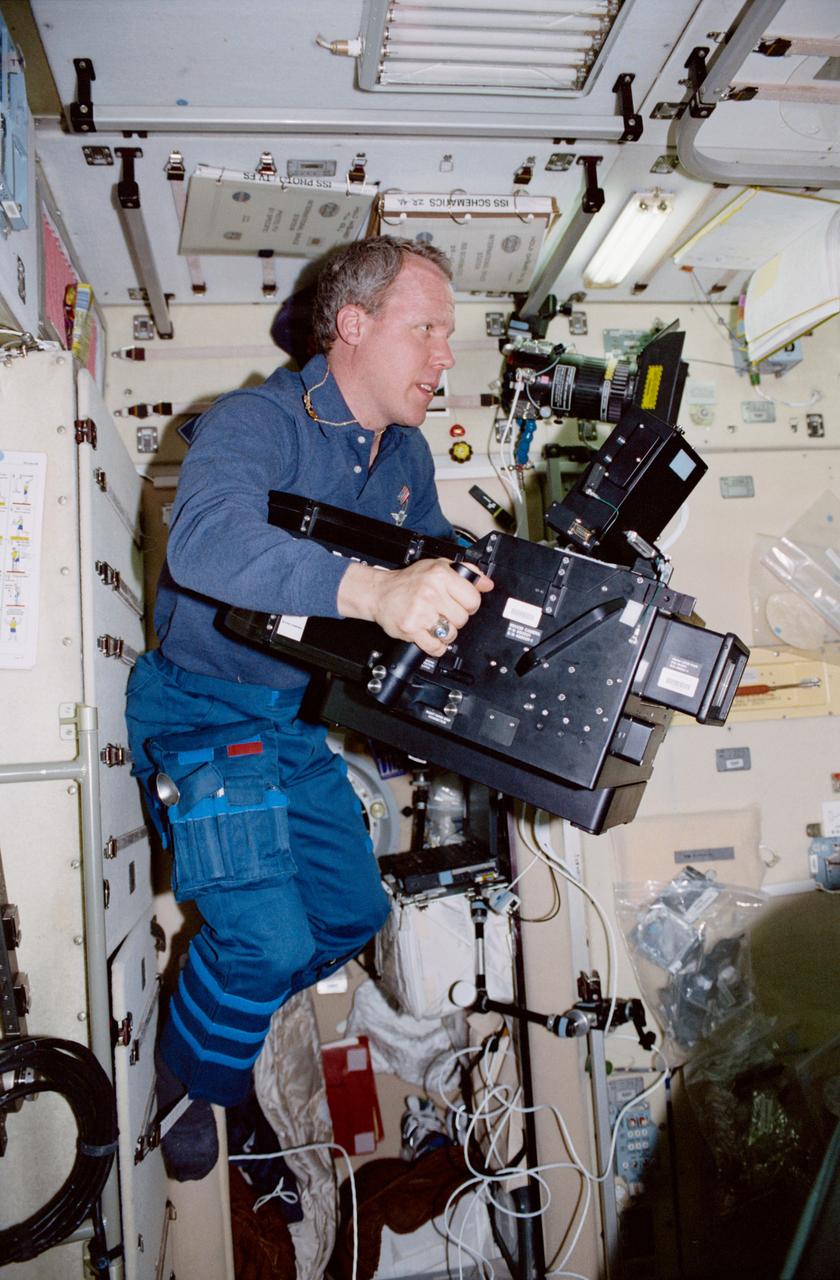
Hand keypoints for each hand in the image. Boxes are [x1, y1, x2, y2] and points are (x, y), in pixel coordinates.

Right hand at [338, 558, 492, 655]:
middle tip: (444, 612)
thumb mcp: (438, 566)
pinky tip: (431, 636)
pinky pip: (435, 647)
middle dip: (456, 618)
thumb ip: (466, 573)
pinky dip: (436, 646)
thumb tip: (487, 584)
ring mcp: (420, 612)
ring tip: (435, 622)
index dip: (469, 604)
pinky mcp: (411, 629)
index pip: (473, 599)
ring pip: (451, 634)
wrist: (380, 592)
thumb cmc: (409, 581)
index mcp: (440, 575)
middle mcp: (431, 592)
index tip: (461, 603)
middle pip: (463, 619)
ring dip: (445, 633)